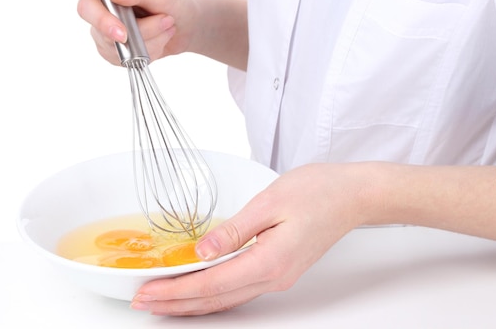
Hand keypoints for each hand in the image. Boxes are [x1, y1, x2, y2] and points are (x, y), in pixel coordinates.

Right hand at [76, 0, 197, 64]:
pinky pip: (127, 61)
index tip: (123, 34)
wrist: (187, 23)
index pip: (87, 8)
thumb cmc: (173, 2)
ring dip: (149, 43)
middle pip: (107, 34)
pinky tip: (158, 40)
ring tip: (166, 27)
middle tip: (166, 20)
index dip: (102, 22)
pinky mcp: (116, 52)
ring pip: (119, 51)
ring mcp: (106, 35)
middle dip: (143, 32)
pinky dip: (148, 53)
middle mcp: (100, 13)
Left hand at [130, 162, 371, 315]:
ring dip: (192, 303)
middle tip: (143, 303)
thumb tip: (201, 252)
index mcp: (269, 261)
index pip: (210, 284)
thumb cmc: (317, 191)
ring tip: (164, 303)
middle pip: (215, 299)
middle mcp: (273, 277)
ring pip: (226, 299)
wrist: (352, 195)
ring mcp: (278, 277)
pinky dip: (212, 296)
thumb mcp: (270, 202)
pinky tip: (199, 294)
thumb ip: (234, 230)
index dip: (175, 290)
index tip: (147, 292)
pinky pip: (238, 291)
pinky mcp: (279, 269)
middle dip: (176, 303)